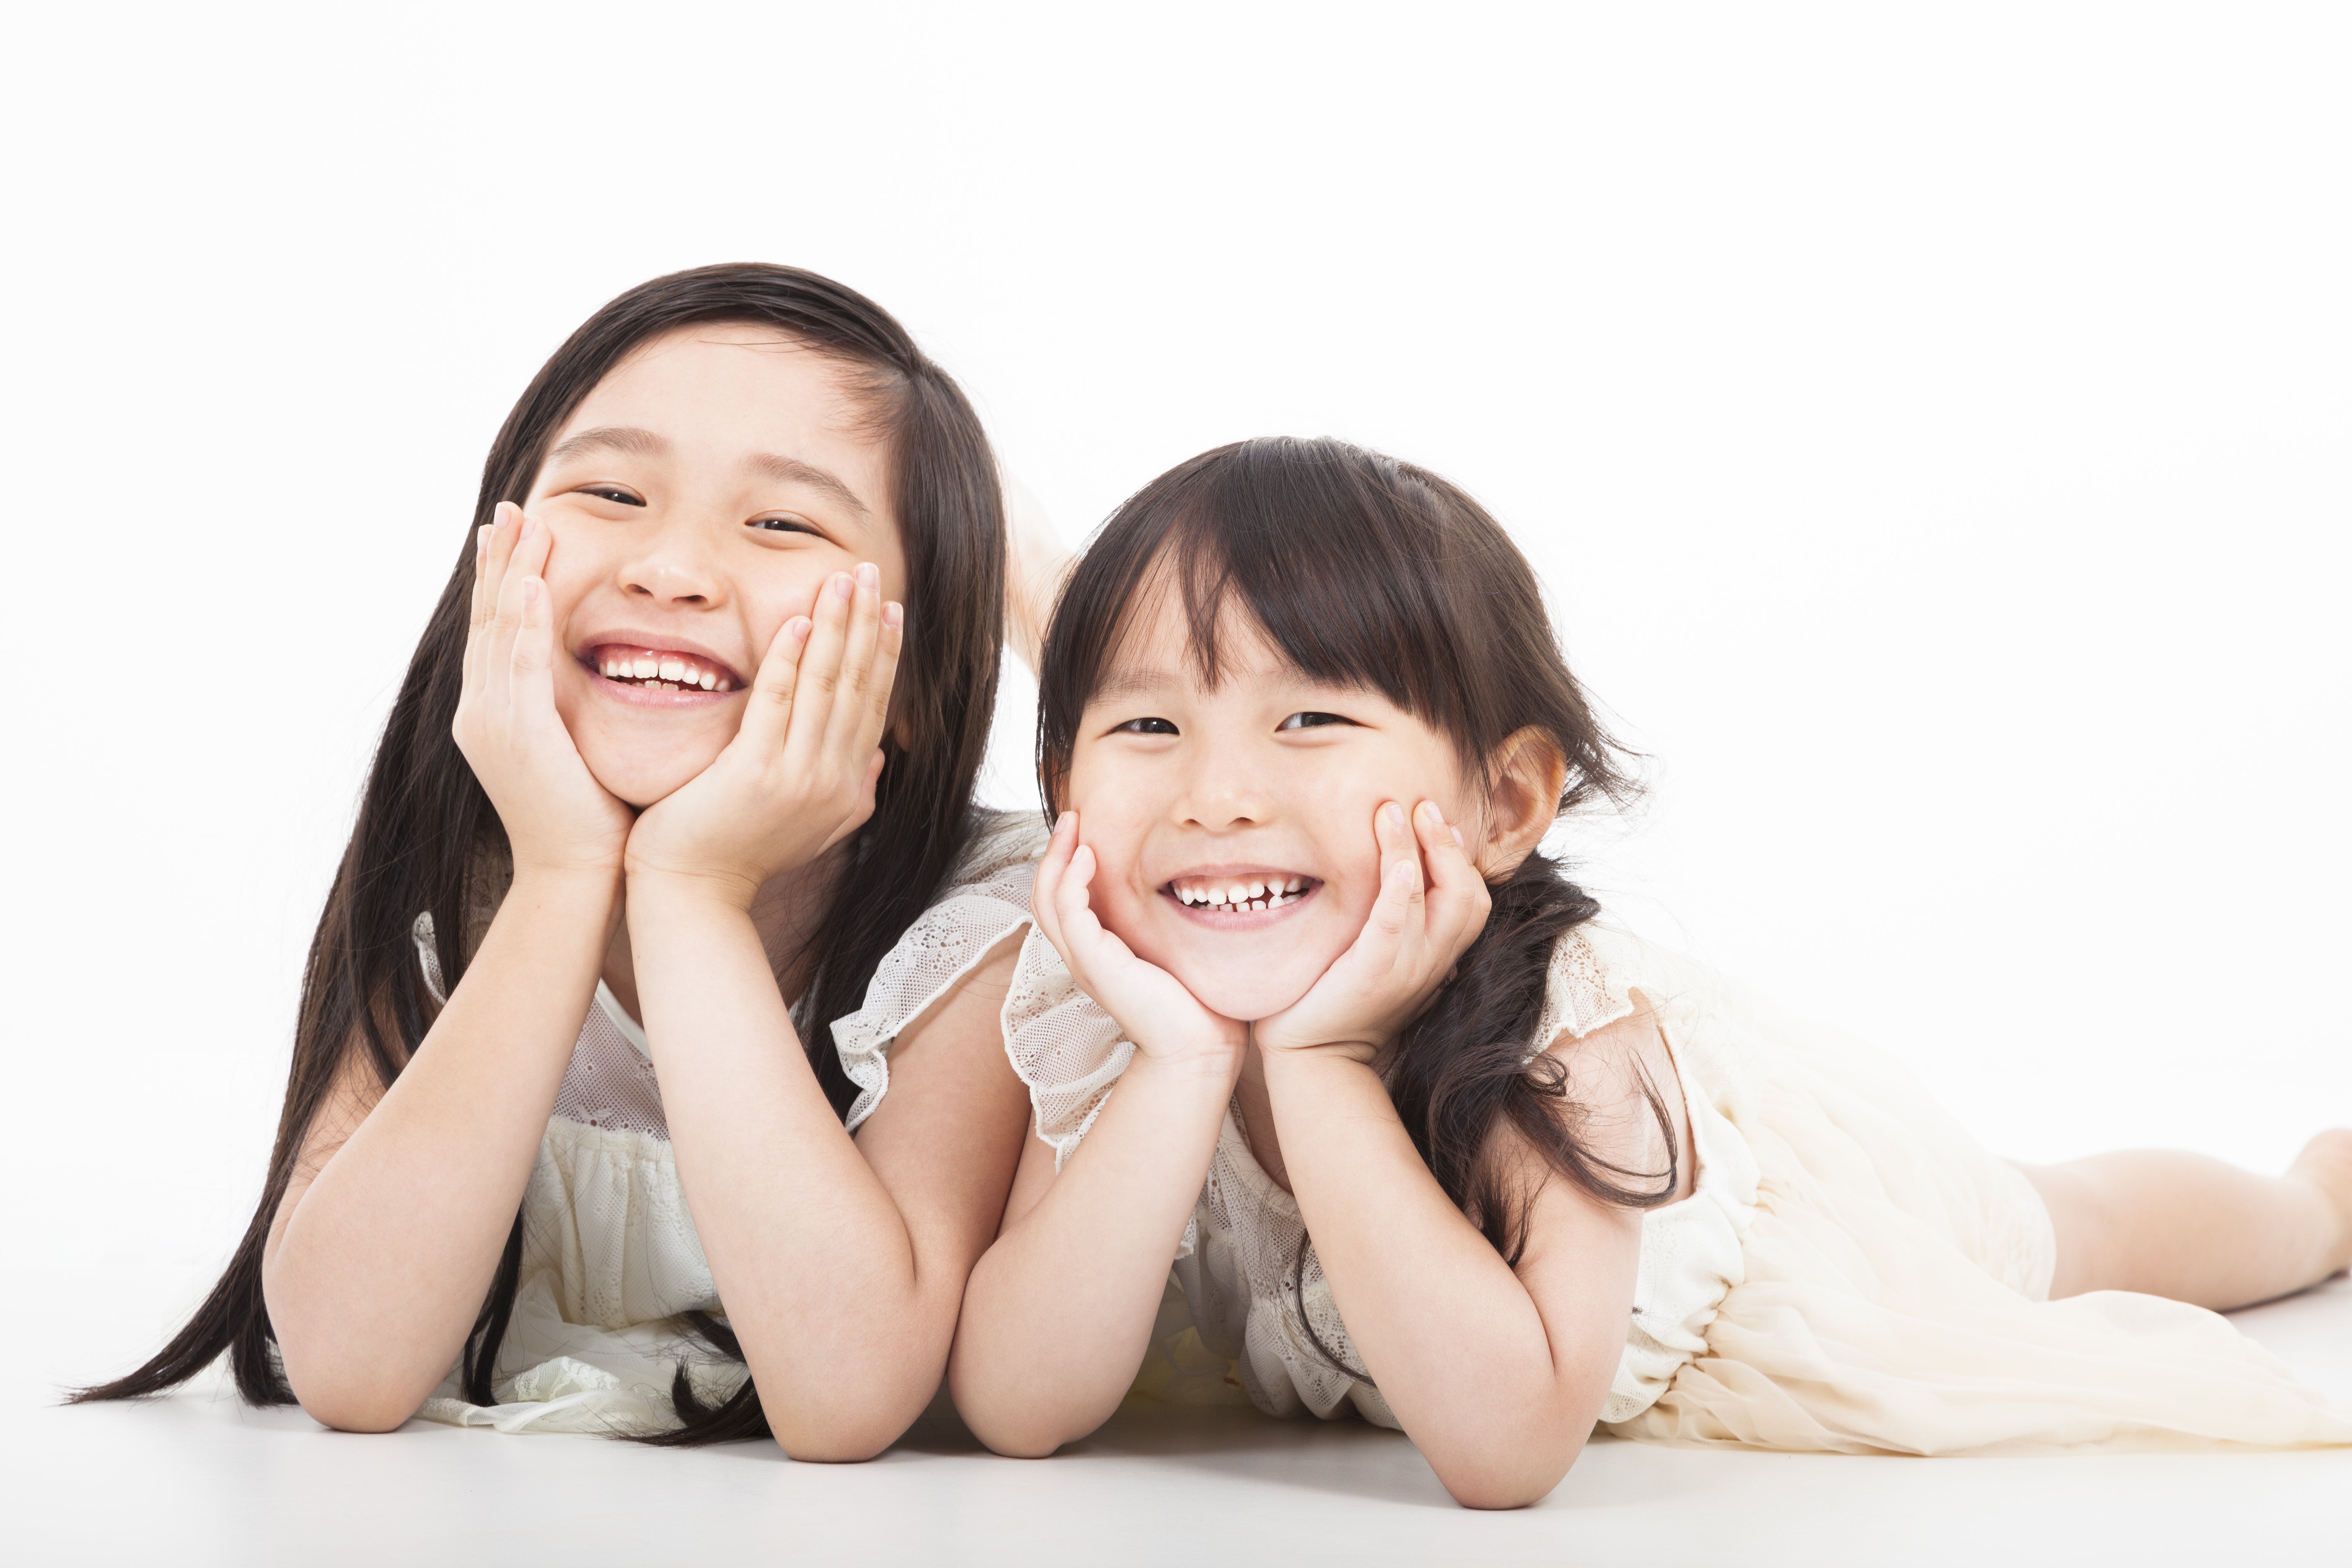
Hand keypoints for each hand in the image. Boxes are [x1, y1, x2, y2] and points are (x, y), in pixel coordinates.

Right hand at [452, 503, 634, 877]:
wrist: (577, 874)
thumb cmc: (590, 819)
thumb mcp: (575, 748)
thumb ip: (573, 707)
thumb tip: (604, 673)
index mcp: (495, 715)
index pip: (497, 632)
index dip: (502, 580)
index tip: (512, 534)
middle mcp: (482, 712)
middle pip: (488, 619)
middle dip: (499, 562)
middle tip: (507, 510)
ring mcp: (492, 722)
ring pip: (498, 631)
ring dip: (512, 573)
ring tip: (524, 524)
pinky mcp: (516, 734)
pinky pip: (518, 665)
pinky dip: (523, 622)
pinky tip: (533, 584)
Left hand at [623, 562, 901, 905]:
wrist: (696, 893)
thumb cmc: (740, 853)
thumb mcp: (812, 826)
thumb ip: (850, 791)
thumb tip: (876, 755)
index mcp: (847, 787)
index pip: (872, 705)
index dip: (884, 653)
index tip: (891, 608)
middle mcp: (833, 780)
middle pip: (856, 685)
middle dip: (866, 623)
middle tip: (870, 572)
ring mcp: (797, 777)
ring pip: (825, 686)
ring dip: (837, 627)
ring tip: (842, 580)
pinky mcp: (755, 772)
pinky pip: (776, 702)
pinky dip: (789, 658)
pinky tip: (797, 621)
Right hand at [1032, 812, 1247, 1068]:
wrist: (1201, 1047)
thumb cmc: (1197, 1002)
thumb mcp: (1173, 949)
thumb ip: (1163, 922)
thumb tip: (1190, 883)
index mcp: (1097, 953)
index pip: (1062, 900)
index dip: (1065, 862)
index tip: (1085, 828)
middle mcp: (1083, 958)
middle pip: (1044, 896)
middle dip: (1054, 851)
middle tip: (1072, 816)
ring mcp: (1086, 963)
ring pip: (1048, 901)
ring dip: (1057, 858)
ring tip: (1075, 827)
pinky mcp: (1097, 965)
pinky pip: (1070, 914)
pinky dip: (1073, 881)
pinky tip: (1090, 858)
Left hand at [1252, 800, 1490, 1063]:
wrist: (1314, 1056)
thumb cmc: (1339, 997)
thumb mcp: (1380, 955)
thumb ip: (1395, 920)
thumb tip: (1397, 872)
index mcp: (1435, 954)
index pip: (1472, 898)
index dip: (1461, 856)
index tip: (1440, 819)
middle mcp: (1431, 960)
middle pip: (1468, 894)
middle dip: (1447, 844)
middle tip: (1422, 804)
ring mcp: (1406, 968)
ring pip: (1437, 900)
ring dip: (1420, 850)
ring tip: (1396, 811)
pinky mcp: (1372, 973)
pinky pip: (1395, 927)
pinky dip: (1400, 893)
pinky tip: (1400, 864)